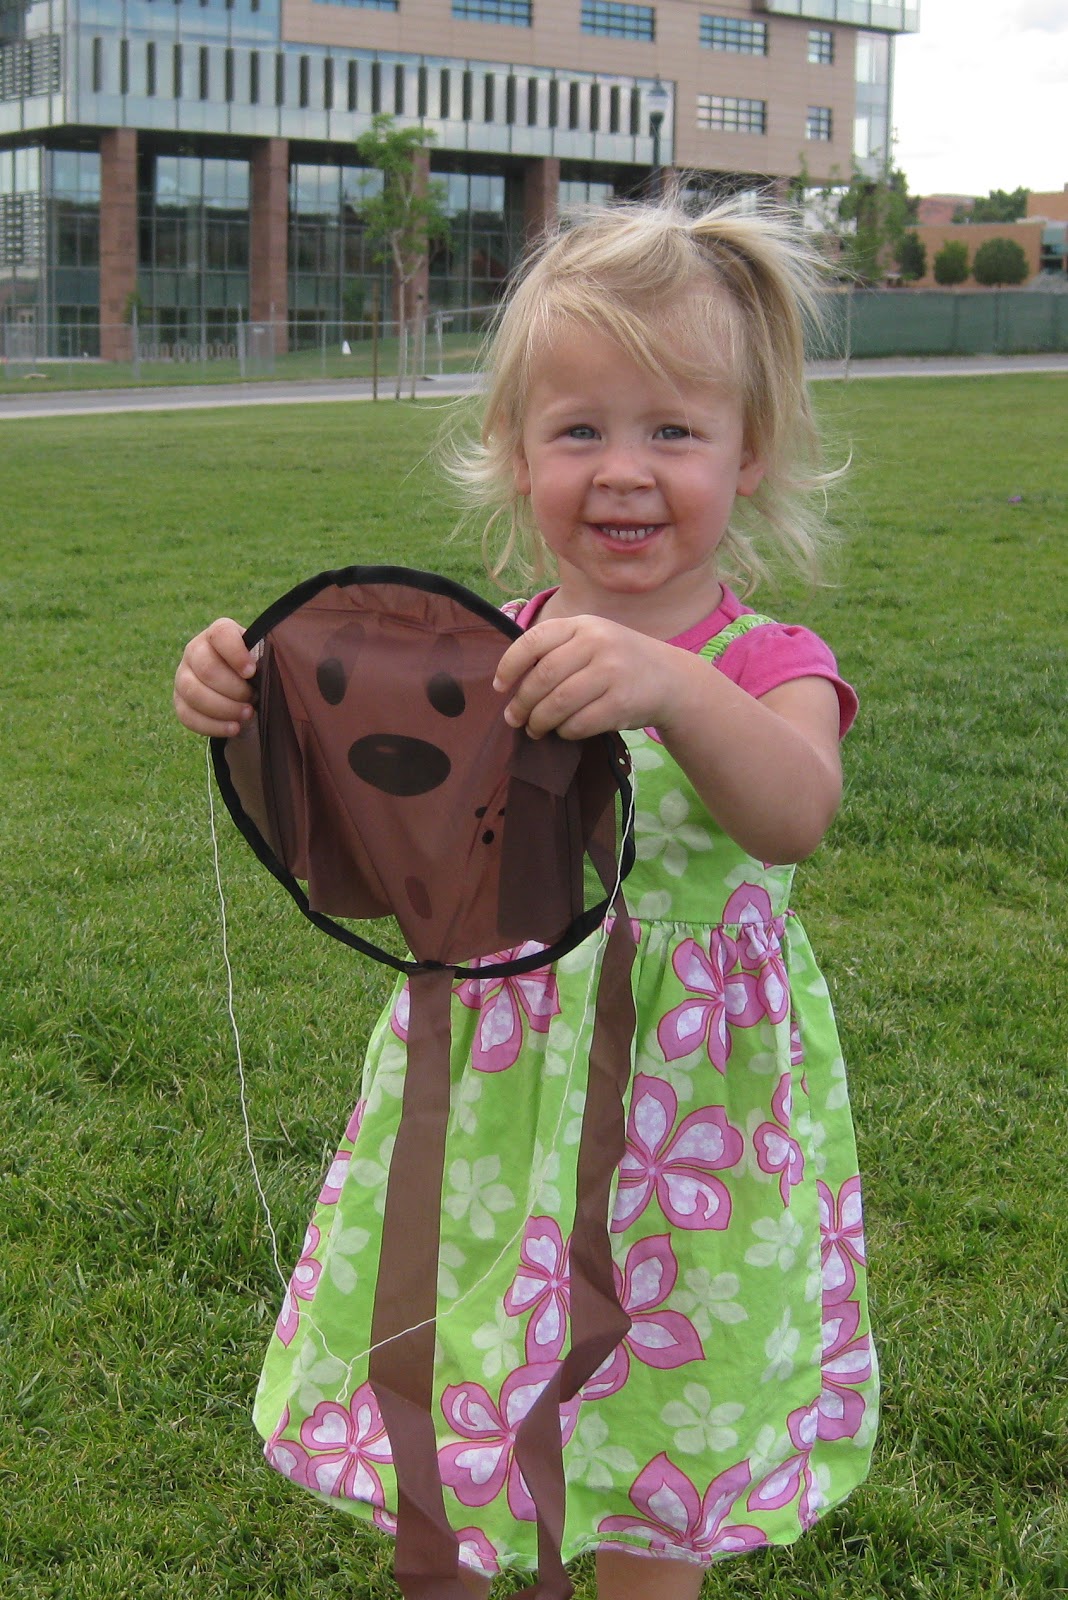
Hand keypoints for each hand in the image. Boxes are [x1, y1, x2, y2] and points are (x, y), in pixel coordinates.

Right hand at [173, 617, 255, 737]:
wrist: (241, 688)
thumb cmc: (256, 671)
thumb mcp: (263, 658)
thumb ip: (266, 658)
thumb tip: (267, 671)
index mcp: (217, 634)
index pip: (221, 634)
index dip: (236, 653)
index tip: (252, 672)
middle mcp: (195, 650)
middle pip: (207, 669)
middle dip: (235, 689)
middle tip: (254, 698)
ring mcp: (183, 676)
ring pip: (194, 693)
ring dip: (224, 708)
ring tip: (247, 715)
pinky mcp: (179, 701)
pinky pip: (188, 716)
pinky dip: (213, 725)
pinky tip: (233, 728)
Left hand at [493, 614, 670, 740]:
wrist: (670, 679)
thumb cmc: (618, 661)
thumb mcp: (592, 640)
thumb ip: (557, 651)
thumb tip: (511, 684)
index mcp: (582, 625)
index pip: (533, 641)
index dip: (509, 666)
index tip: (499, 687)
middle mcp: (597, 643)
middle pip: (542, 677)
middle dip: (521, 703)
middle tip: (514, 718)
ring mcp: (611, 672)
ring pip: (557, 703)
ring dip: (539, 722)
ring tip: (535, 729)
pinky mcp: (621, 703)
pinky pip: (578, 723)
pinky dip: (564, 731)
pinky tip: (563, 731)